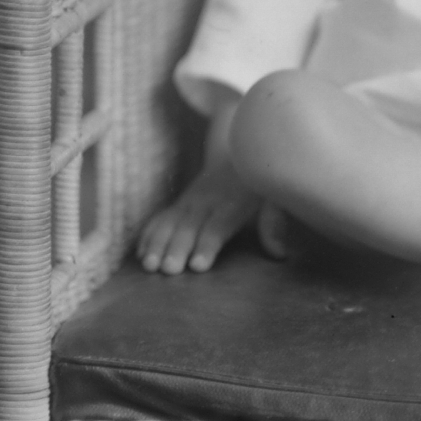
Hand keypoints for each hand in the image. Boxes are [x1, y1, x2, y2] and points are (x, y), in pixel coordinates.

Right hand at [136, 161, 262, 272]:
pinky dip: (149, 235)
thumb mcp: (273, 198)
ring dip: (158, 244)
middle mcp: (207, 202)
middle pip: (190, 228)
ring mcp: (189, 202)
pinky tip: (141, 254)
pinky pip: (160, 218)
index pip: (218, 226)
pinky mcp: (179, 203)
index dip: (207, 245)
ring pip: (170, 223)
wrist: (236, 150)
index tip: (198, 265)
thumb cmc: (259, 184)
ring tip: (148, 265)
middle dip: (178, 249)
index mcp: (233, 203)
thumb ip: (274, 224)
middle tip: (168, 270)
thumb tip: (279, 254)